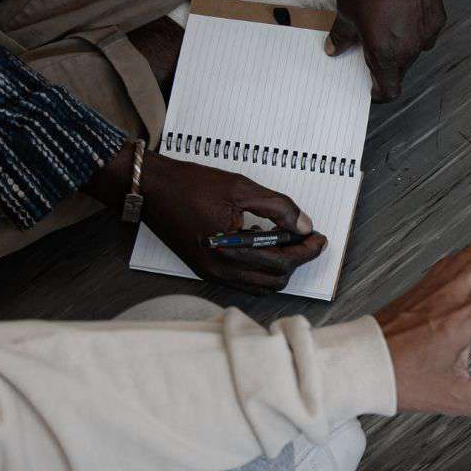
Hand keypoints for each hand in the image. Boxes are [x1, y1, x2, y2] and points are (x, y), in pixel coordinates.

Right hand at [90, 146, 326, 292]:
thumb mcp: (241, 188)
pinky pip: (243, 282)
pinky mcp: (205, 270)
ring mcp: (211, 273)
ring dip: (280, 268)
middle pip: (276, 278)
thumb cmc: (191, 184)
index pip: (283, 261)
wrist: (150, 188)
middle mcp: (220, 269)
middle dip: (297, 259)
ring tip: (288, 242)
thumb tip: (305, 224)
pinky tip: (264, 247)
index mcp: (229, 250)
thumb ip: (278, 207)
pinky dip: (261, 271)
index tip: (320, 237)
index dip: (307, 250)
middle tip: (308, 238)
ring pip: (261, 285)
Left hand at [328, 0, 444, 101]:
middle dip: (385, 63)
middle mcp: (411, 47)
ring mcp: (427, 32)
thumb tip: (335, 49)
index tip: (369, 85)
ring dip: (399, 45)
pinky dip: (412, 28)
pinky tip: (399, 8)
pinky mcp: (437, 16)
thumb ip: (342, 35)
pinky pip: (424, 32)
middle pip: (399, 71)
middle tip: (369, 46)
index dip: (377, 92)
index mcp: (386, 52)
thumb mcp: (346, 7)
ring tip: (384, 22)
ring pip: (413, 52)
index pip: (389, 91)